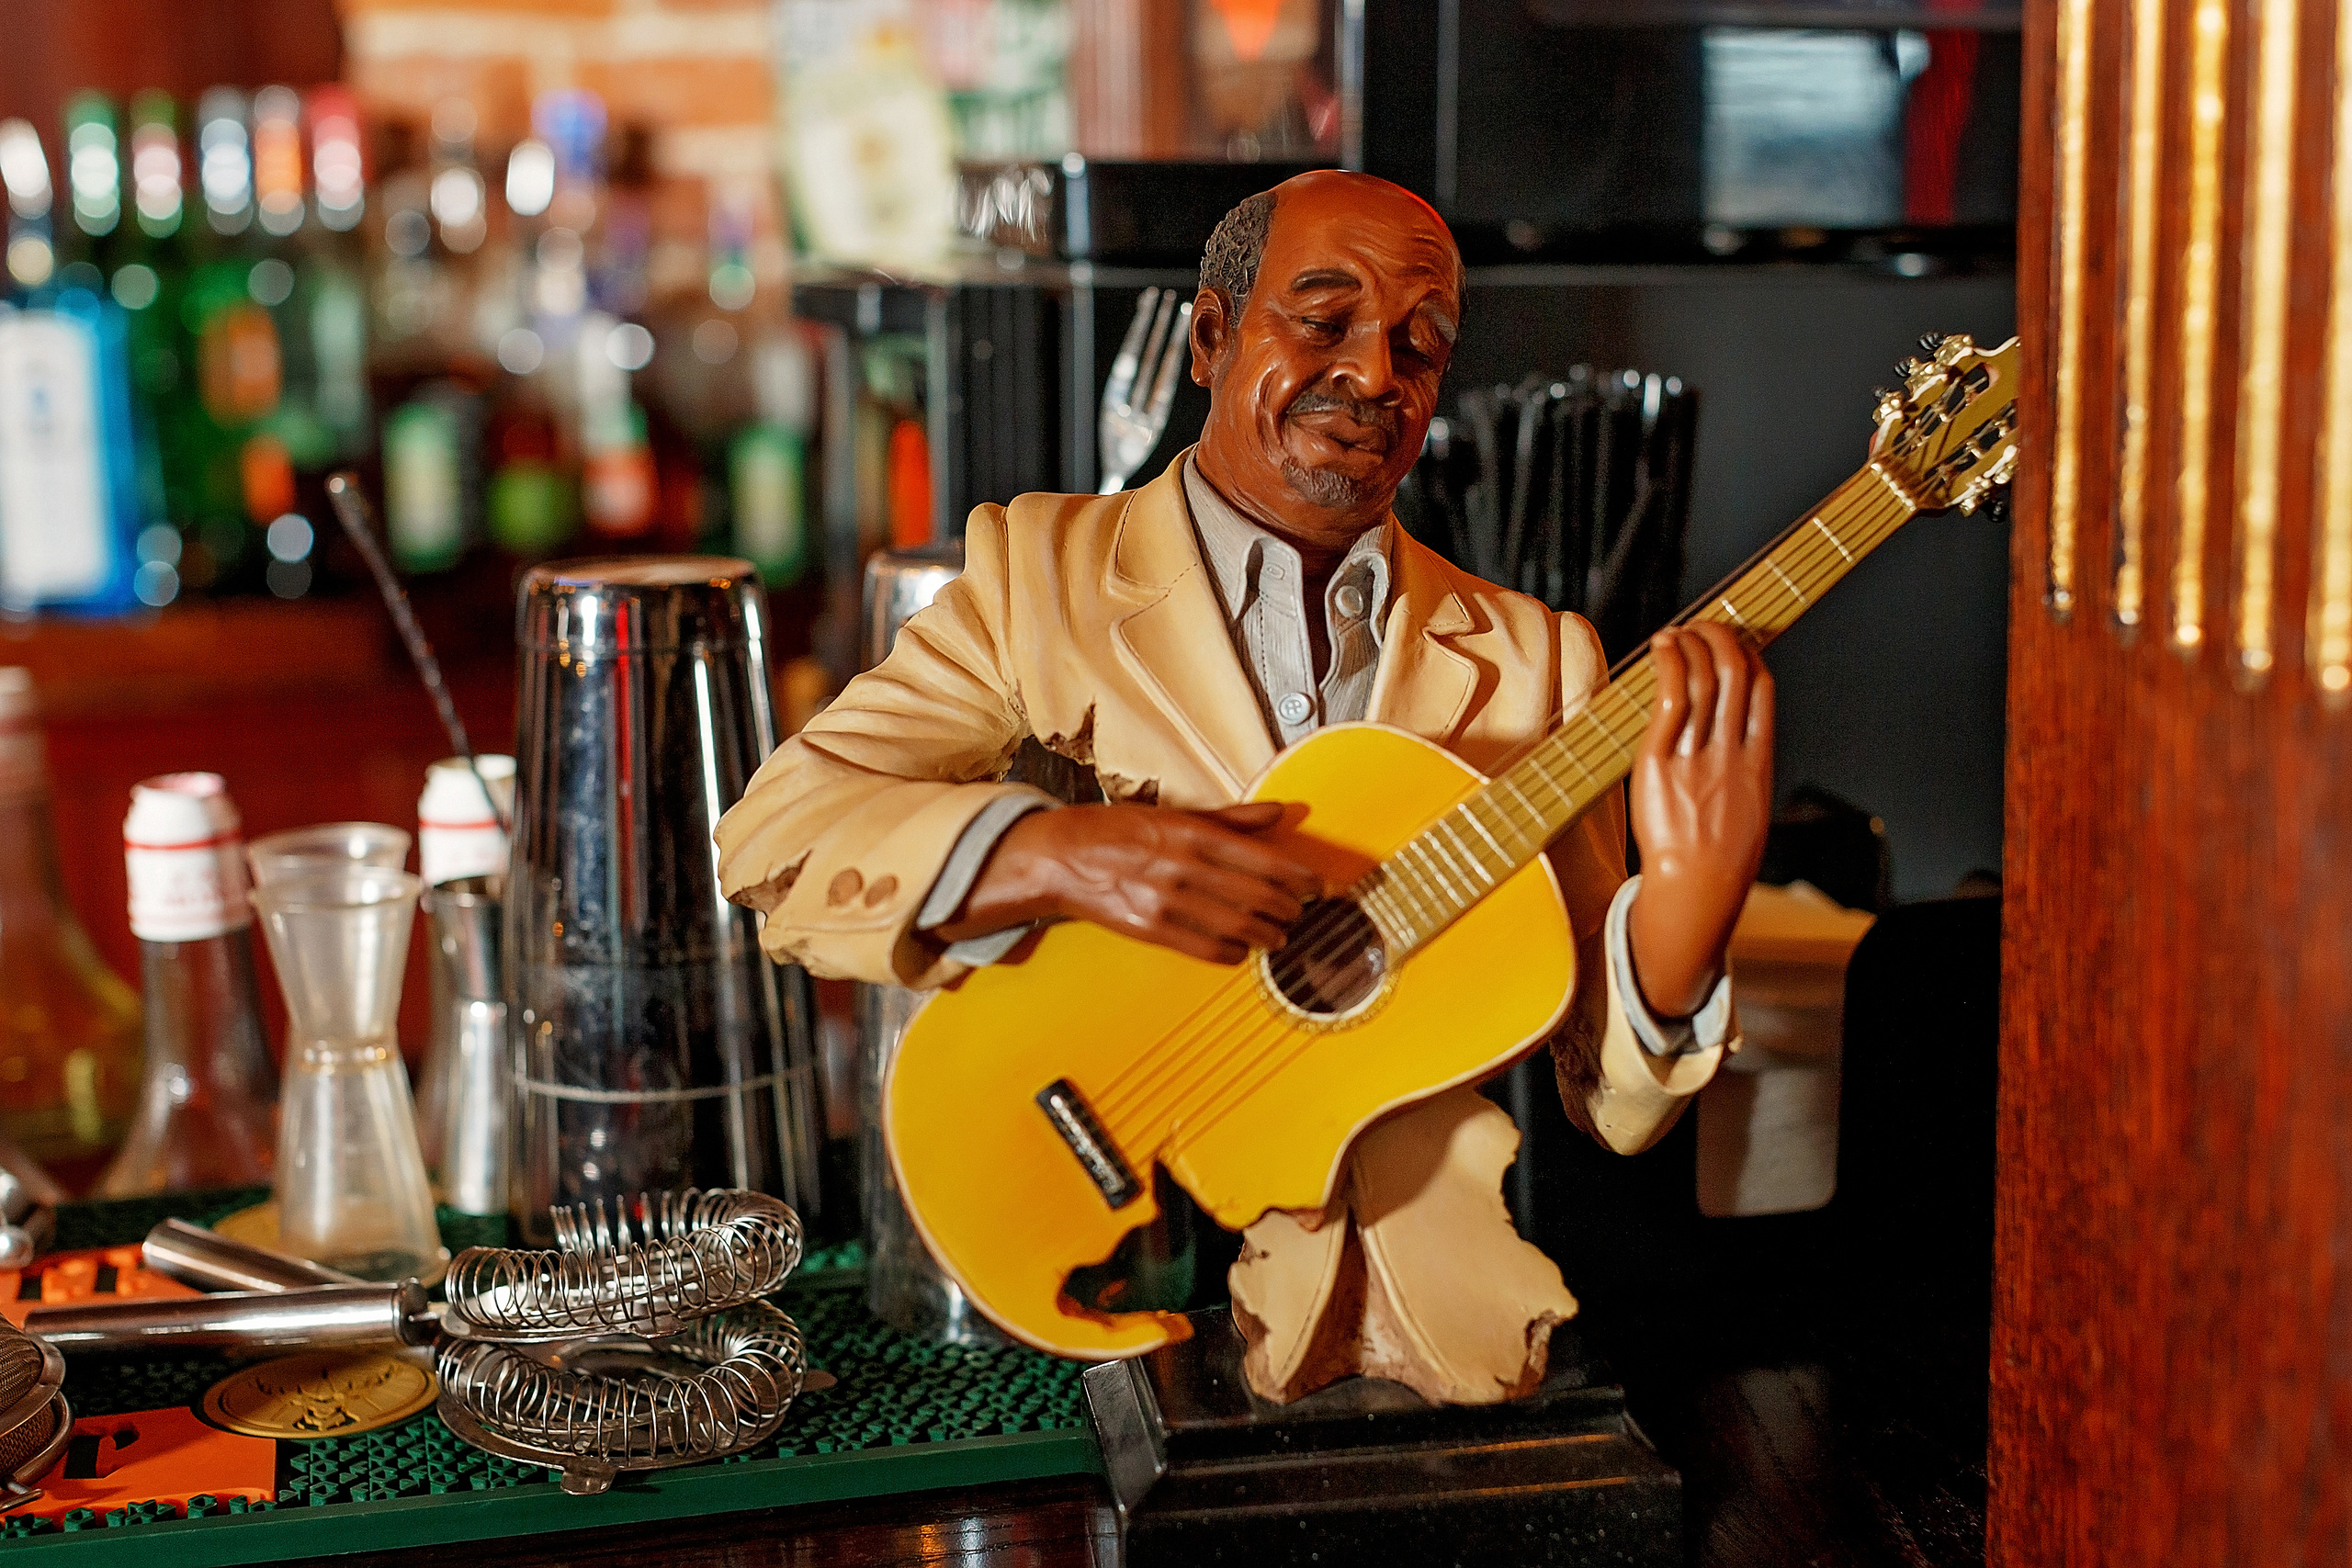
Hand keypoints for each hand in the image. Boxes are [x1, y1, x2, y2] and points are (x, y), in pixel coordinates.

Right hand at [933, 801, 1323, 965]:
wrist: (1059, 856)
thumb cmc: (1116, 830)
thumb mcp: (1175, 813)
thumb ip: (1231, 818)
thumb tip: (1278, 813)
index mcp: (1192, 834)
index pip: (1264, 860)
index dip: (1299, 877)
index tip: (1317, 886)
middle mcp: (1184, 867)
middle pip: (1257, 897)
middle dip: (1289, 909)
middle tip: (1302, 912)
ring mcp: (1167, 901)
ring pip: (1237, 926)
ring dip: (1267, 935)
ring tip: (1279, 935)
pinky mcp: (1150, 929)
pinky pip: (1205, 948)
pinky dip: (1231, 952)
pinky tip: (1240, 950)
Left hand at [1625, 623, 1773, 1017]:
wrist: (1696, 888)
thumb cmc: (1717, 856)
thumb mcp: (1748, 807)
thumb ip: (1741, 768)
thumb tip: (1727, 738)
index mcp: (1759, 760)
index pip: (1762, 688)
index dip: (1748, 654)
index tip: (1731, 644)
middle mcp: (1732, 751)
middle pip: (1734, 673)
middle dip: (1719, 638)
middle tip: (1699, 628)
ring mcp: (1698, 754)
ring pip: (1702, 679)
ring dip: (1689, 644)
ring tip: (1674, 635)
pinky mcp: (1661, 761)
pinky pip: (1671, 697)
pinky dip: (1668, 663)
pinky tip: (1661, 650)